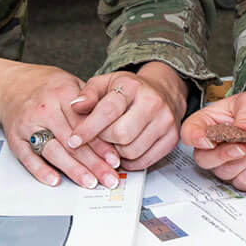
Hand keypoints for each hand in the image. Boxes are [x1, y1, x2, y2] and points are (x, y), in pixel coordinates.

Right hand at [0, 59, 120, 188]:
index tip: (115, 160)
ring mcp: (27, 124)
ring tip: (89, 182)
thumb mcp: (70, 83)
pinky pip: (28, 157)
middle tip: (109, 178)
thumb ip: (90, 102)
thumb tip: (114, 126)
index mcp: (61, 93)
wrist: (8, 86)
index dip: (102, 144)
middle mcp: (44, 109)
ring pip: (53, 151)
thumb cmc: (45, 87)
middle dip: (93, 163)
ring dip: (73, 170)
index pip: (85, 124)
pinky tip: (55, 180)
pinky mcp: (14, 138)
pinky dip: (41, 171)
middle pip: (72, 141)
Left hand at [68, 62, 188, 169]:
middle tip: (99, 137)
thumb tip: (75, 107)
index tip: (74, 140)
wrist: (162, 92)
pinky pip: (144, 162)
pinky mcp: (171, 139)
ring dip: (116, 153)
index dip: (88, 128)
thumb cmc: (130, 90)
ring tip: (112, 142)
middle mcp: (153, 103)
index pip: (108, 110)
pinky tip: (124, 150)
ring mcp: (165, 122)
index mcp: (133, 86)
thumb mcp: (105, 84)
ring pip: (131, 151)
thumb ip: (88, 94)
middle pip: (121, 135)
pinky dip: (129, 161)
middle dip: (103, 141)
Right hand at [179, 67, 245, 190]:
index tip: (208, 141)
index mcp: (210, 122)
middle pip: (203, 159)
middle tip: (242, 145)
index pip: (190, 133)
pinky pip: (244, 181)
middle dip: (223, 155)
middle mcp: (216, 145)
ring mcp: (230, 162)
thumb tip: (241, 131)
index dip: (194, 139)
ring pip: (226, 172)